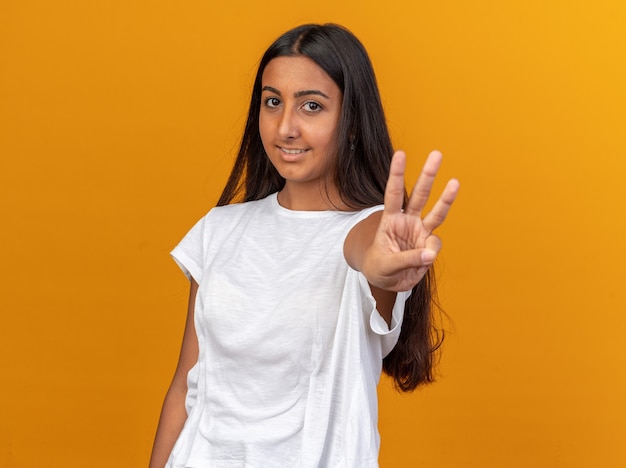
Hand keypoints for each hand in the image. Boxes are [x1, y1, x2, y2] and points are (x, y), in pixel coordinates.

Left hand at [361, 150, 459, 291]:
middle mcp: (407, 221)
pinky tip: (421, 260)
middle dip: (428, 175)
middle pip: (419, 195)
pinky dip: (430, 252)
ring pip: (436, 212)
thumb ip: (407, 259)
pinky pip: (435, 245)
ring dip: (446, 197)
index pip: (393, 194)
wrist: (386, 280)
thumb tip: (429, 253)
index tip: (401, 154)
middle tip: (436, 154)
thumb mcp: (386, 265)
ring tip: (455, 182)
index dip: (397, 175)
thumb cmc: (379, 267)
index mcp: (390, 220)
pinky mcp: (429, 244)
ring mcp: (420, 231)